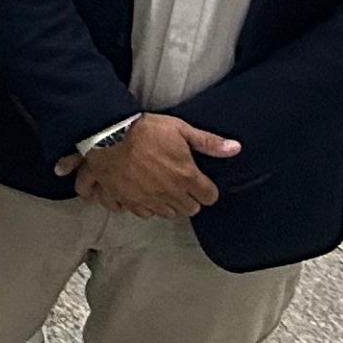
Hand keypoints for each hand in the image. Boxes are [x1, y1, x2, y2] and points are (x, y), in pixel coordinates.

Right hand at [59, 112, 238, 217]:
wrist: (107, 135)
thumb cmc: (144, 130)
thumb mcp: (179, 129)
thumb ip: (208, 142)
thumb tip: (236, 148)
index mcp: (187, 177)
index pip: (209, 197)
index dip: (206, 189)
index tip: (200, 182)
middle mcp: (170, 193)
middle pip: (189, 209)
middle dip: (189, 199)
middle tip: (181, 185)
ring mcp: (148, 199)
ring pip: (167, 213)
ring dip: (168, 204)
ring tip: (162, 190)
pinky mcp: (128, 200)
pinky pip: (142, 213)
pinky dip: (144, 206)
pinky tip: (142, 195)